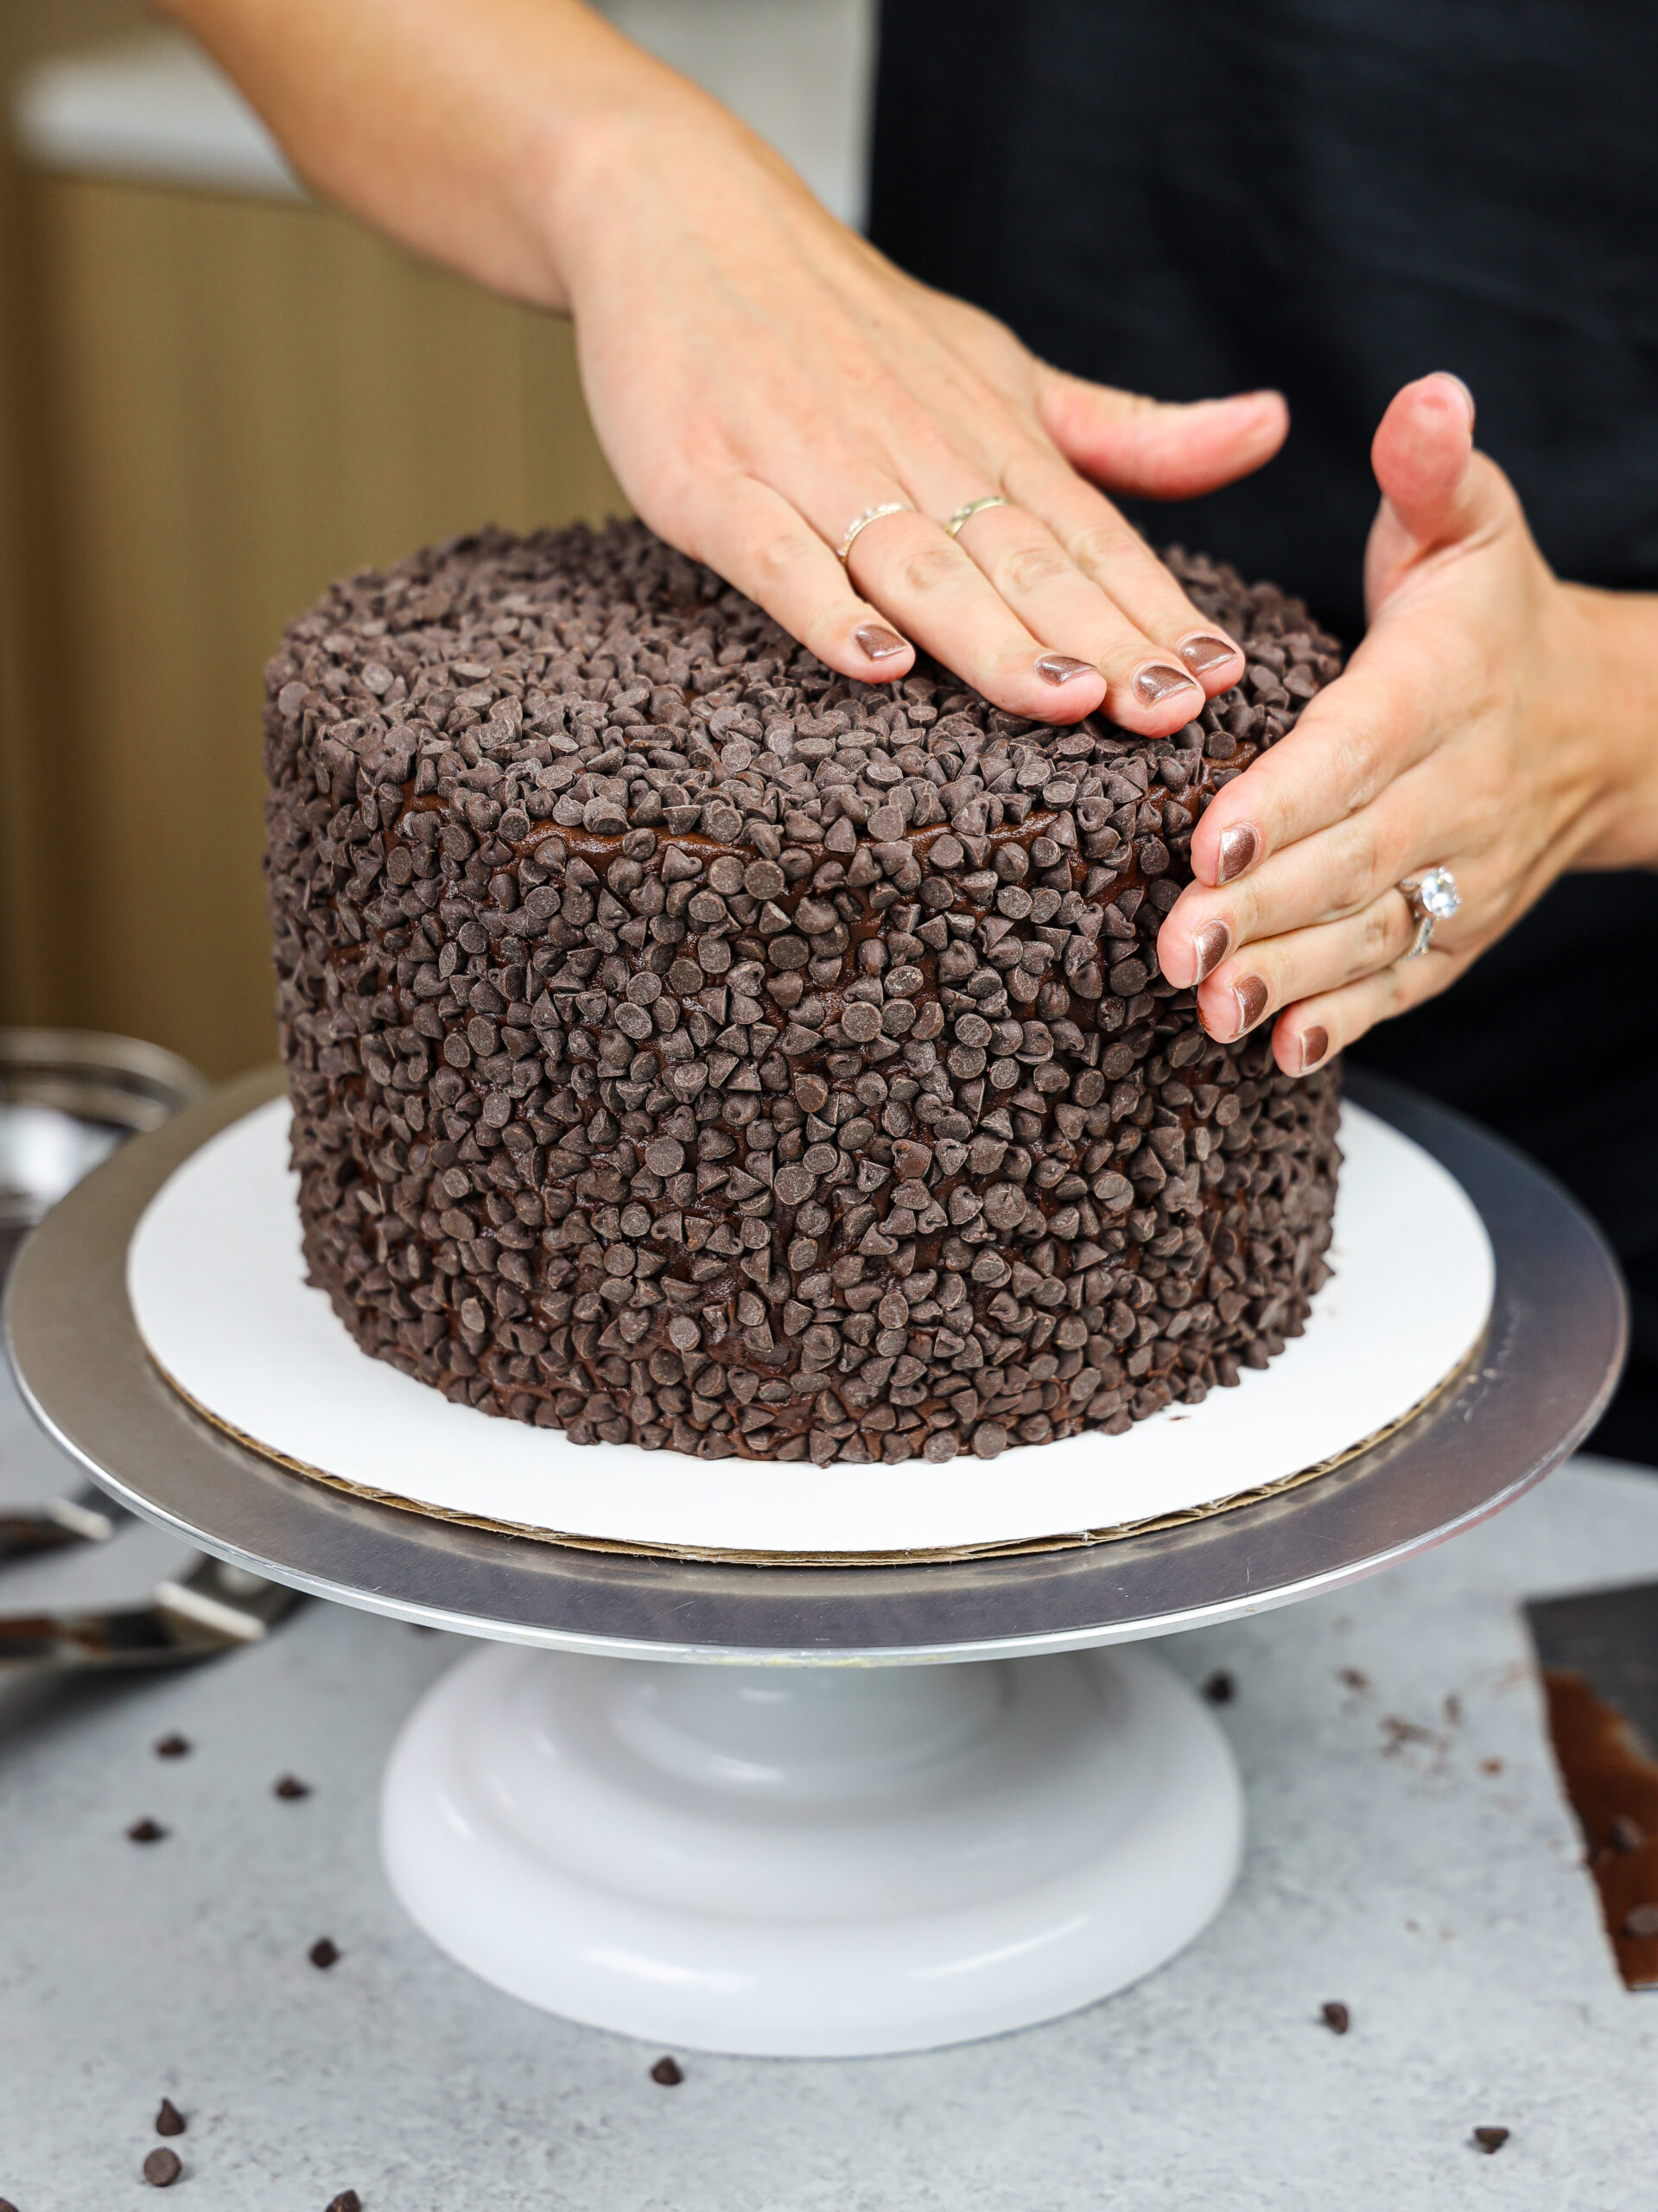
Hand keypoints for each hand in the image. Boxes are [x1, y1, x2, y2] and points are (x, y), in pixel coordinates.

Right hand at [167, 0, 1285, 723]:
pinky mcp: (711, 482)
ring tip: (1059, 698)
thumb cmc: (852, 325)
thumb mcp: (1003, 371)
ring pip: (917, 565)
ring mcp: (812, 469)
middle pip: (1021, 563)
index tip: (1222, 680)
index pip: (1091, 539)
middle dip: (1101, 641)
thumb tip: (1268, 429)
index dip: (1156, 611)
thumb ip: (1123, 433)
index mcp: (994, 440)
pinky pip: (773, 555)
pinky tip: (873, 663)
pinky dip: (820, 607)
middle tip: (1169, 712)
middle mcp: (918, 454)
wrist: (684, 215)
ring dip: (989, 636)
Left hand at [1157, 371, 1657, 1072]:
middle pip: (1353, 859)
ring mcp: (1461, 871)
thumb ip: (1432, 470)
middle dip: (1261, 907)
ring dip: (1289, 977)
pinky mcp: (1455, 932)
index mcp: (1441, 687)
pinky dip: (1346, 1022)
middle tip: (1172, 946)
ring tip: (1208, 1010)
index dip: (1286, 798)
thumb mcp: (1471, 526)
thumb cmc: (1493, 616)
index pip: (1357, 749)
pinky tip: (1278, 1052)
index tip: (1210, 837)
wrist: (1602, 723)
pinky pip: (1402, 984)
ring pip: (1371, 934)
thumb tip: (1424, 394)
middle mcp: (1458, 790)